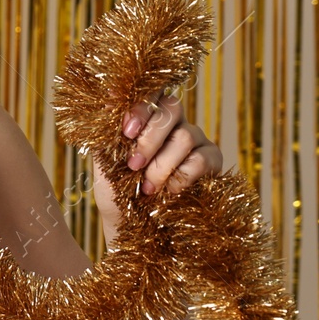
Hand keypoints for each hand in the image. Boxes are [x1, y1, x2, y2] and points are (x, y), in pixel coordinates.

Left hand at [91, 89, 223, 230]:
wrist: (133, 227)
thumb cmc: (117, 192)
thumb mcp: (105, 161)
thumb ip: (109, 131)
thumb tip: (110, 95)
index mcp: (147, 117)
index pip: (152, 92)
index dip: (142, 106)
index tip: (127, 131)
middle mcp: (174, 123)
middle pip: (172, 108)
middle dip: (149, 139)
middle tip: (133, 165)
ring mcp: (196, 140)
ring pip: (185, 136)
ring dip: (162, 164)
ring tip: (148, 188)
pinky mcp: (213, 161)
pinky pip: (201, 159)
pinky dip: (181, 177)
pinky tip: (169, 192)